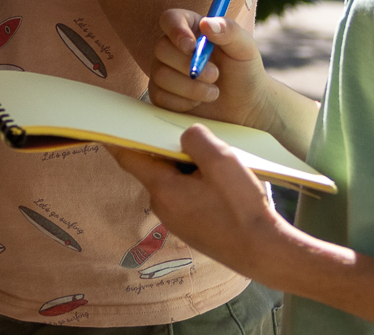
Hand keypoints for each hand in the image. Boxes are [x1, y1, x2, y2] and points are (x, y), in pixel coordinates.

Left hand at [108, 126, 295, 284]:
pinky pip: (186, 194)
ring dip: (188, 166)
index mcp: (163, 189)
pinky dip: (197, 182)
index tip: (110, 122)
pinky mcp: (192, 226)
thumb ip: (196, 139)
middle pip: (156, 165)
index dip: (119, 136)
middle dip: (170, 147)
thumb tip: (185, 137)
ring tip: (218, 163)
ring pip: (174, 180)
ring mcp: (177, 220)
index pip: (129, 157)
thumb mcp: (221, 160)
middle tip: (195, 136)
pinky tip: (223, 184)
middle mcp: (163, 207)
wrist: (263, 251)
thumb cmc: (241, 207)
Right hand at [144, 9, 272, 129]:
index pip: (170, 19)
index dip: (176, 31)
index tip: (191, 46)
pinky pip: (160, 97)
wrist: (246, 106)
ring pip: (159, 74)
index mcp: (192, 28)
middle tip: (215, 75)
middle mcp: (174, 47)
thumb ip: (230, 31)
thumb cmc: (245, 72)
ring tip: (213, 92)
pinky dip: (183, 102)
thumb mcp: (245, 48)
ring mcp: (166, 70)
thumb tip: (206, 23)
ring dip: (190, 87)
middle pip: (161, 48)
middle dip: (188, 66)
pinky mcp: (163, 94)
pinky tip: (199, 102)